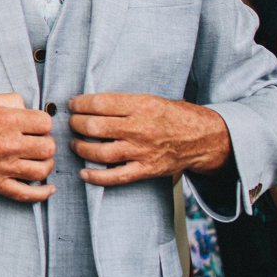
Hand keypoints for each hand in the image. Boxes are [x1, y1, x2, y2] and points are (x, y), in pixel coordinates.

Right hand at [0, 93, 54, 202]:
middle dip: (46, 142)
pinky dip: (42, 194)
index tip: (36, 125)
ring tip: (39, 159)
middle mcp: (6, 143)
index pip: (45, 123)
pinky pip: (25, 194)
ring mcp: (2, 166)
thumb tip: (30, 109)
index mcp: (6, 120)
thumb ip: (12, 100)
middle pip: (48, 147)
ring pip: (42, 170)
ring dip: (45, 164)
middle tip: (37, 141)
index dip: (43, 123)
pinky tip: (48, 188)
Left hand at [69, 93, 230, 183]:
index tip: (73, 104)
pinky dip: (96, 177)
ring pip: (100, 152)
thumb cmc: (176, 116)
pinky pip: (115, 177)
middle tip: (72, 122)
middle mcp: (140, 128)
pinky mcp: (146, 170)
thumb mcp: (152, 99)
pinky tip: (84, 173)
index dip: (80, 104)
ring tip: (75, 143)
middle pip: (95, 127)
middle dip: (76, 124)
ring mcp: (142, 151)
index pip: (100, 103)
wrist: (204, 138)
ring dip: (80, 148)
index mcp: (141, 106)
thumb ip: (124, 102)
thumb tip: (90, 104)